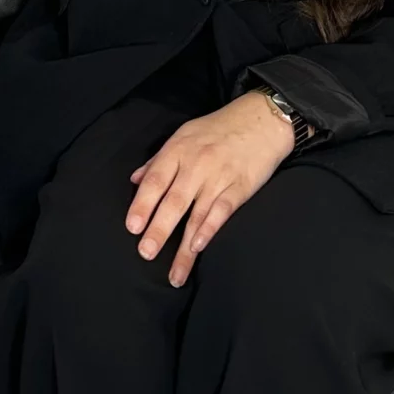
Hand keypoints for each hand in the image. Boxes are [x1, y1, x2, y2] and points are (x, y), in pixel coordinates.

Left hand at [126, 91, 294, 286]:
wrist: (261, 119)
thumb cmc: (219, 128)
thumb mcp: (184, 135)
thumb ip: (159, 160)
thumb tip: (135, 181)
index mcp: (178, 150)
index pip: (155, 180)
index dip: (142, 205)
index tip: (132, 227)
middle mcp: (195, 165)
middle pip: (173, 202)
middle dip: (158, 230)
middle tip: (146, 253)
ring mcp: (218, 177)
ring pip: (196, 216)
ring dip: (184, 248)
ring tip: (174, 274)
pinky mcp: (240, 188)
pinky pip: (222, 211)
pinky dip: (210, 229)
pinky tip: (199, 247)